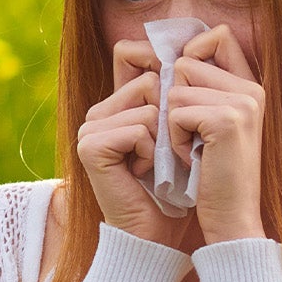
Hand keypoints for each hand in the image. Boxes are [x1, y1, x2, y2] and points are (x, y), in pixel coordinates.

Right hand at [73, 60, 170, 244]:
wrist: (156, 234)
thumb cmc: (174, 187)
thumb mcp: (178, 133)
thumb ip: (174, 93)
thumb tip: (192, 47)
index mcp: (114, 105)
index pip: (132, 54)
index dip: (162, 67)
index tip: (181, 103)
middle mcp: (97, 112)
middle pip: (150, 81)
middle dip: (171, 119)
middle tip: (165, 154)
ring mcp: (90, 128)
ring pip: (150, 105)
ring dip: (164, 140)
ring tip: (154, 166)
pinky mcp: (91, 145)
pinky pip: (140, 127)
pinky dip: (152, 153)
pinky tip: (143, 173)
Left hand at [162, 25, 266, 244]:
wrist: (232, 221)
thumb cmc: (213, 178)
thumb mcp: (209, 127)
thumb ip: (200, 89)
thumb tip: (167, 57)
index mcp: (250, 86)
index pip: (217, 35)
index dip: (190, 53)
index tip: (181, 90)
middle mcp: (251, 88)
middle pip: (186, 60)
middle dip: (174, 98)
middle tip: (189, 134)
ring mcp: (242, 102)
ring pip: (176, 86)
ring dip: (172, 122)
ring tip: (192, 149)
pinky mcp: (227, 120)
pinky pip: (175, 111)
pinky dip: (174, 139)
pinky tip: (192, 159)